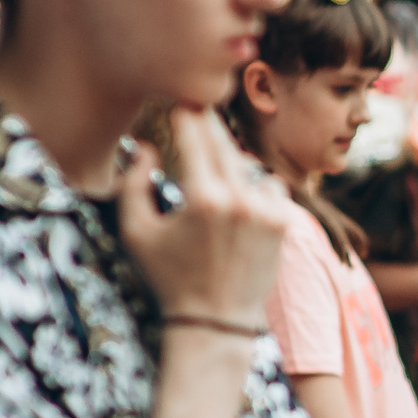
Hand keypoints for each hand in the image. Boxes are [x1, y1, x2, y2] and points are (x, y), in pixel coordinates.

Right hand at [119, 109, 290, 324]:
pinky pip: (270, 185)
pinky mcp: (284, 222)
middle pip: (223, 144)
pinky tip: (238, 194)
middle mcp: (240, 200)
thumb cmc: (169, 277)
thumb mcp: (137, 234)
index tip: (181, 98)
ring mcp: (267, 210)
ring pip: (248, 165)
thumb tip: (146, 148)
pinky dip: (255, 185)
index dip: (187, 113)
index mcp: (204, 198)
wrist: (216, 320)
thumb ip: (133, 185)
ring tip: (212, 169)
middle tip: (199, 105)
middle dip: (209, 124)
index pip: (195, 136)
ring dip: (231, 162)